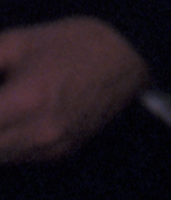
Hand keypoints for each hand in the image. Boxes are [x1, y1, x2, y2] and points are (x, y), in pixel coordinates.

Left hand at [0, 15, 150, 162]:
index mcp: (24, 100)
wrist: (127, 56)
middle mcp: (37, 133)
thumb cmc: (72, 42)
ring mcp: (51, 148)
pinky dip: (2, 146)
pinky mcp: (61, 153)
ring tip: (0, 112)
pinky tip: (5, 124)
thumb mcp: (18, 41)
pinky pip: (16, 158)